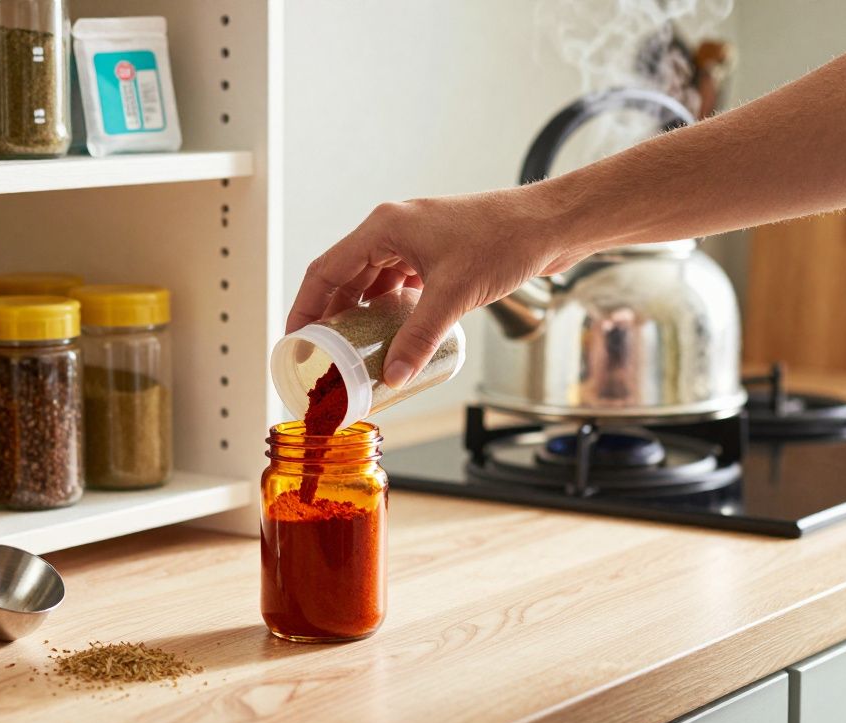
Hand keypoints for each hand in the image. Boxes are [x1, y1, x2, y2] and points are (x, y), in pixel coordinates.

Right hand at [285, 188, 589, 387]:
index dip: (306, 305)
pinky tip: (391, 331)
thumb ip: (418, 338)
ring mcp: (416, 239)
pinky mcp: (436, 251)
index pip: (327, 269)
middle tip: (322, 351)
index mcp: (385, 227)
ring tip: (352, 349)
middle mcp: (394, 228)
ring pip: (372, 279)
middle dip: (332, 314)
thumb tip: (393, 376)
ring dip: (361, 313)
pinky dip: (389, 307)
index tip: (295, 337)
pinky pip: (398, 281)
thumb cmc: (505, 240)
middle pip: (346, 275)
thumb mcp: (454, 295)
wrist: (550, 224)